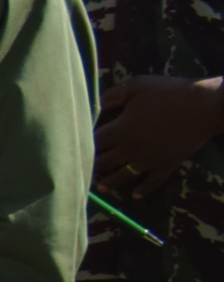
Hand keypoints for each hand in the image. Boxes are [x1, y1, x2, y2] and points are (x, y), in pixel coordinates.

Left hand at [93, 75, 223, 194]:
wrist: (206, 107)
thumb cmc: (171, 93)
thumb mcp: (138, 86)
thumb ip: (113, 95)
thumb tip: (94, 103)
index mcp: (122, 129)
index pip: (95, 141)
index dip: (84, 144)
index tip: (75, 147)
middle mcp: (131, 148)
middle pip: (105, 161)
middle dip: (92, 165)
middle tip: (81, 171)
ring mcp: (149, 159)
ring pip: (124, 175)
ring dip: (110, 181)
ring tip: (100, 186)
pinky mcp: (167, 165)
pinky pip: (153, 182)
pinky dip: (143, 189)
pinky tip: (135, 195)